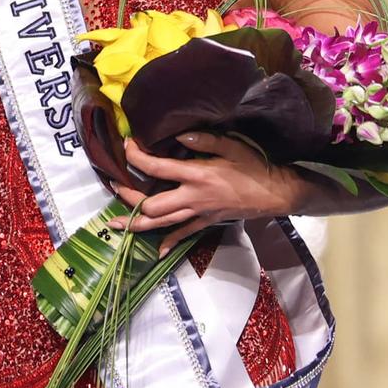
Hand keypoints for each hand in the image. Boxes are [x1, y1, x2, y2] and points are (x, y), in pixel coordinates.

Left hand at [106, 134, 304, 254]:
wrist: (274, 193)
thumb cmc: (254, 166)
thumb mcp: (232, 146)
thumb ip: (204, 140)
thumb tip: (179, 136)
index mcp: (197, 175)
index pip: (157, 168)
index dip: (137, 157)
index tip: (126, 147)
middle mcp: (192, 197)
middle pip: (151, 204)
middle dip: (128, 198)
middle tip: (113, 186)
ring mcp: (198, 213)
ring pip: (161, 224)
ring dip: (137, 224)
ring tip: (116, 224)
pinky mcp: (206, 222)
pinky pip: (184, 235)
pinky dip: (169, 243)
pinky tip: (158, 251)